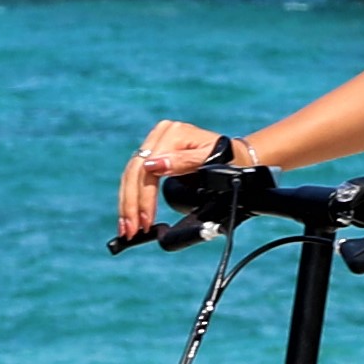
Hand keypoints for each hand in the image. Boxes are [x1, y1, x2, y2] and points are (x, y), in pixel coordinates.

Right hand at [118, 118, 226, 243]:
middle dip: (132, 204)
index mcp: (173, 133)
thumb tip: (153, 166)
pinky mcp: (153, 153)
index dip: (144, 198)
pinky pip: (136, 176)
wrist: (237, 156)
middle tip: (130, 230)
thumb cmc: (229, 160)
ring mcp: (155, 141)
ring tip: (127, 229)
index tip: (145, 221)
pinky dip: (131, 198)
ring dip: (127, 204)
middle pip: (135, 171)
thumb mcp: (211, 161)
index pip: (149, 168)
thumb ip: (183, 162)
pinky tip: (128, 216)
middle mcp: (161, 133)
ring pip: (131, 175)